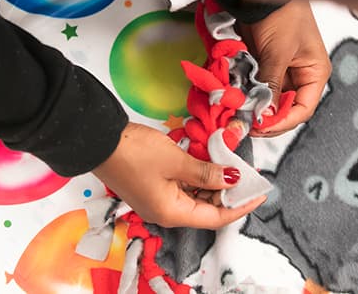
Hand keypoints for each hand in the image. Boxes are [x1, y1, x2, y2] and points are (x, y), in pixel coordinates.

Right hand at [93, 123, 265, 228]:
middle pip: (206, 208)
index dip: (240, 206)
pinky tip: (209, 161)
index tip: (260, 194)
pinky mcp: (152, 186)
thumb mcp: (177, 161)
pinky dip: (198, 177)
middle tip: (246, 173)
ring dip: (213, 183)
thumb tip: (232, 180)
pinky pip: (183, 187)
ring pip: (195, 196)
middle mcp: (166, 212)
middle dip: (228, 192)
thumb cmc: (135, 153)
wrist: (97, 140)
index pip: (216, 217)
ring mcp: (158, 200)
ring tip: (230, 164)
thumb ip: (207, 172)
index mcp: (172, 212)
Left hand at [239, 0, 330, 135]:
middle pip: (284, 107)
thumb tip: (264, 113)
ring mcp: (280, 70)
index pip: (302, 109)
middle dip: (266, 116)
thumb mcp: (278, 51)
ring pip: (267, 98)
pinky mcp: (263, 64)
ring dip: (254, 105)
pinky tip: (236, 96)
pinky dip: (246, 92)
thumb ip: (271, 83)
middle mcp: (299, 75)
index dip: (282, 121)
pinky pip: (255, 86)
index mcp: (314, 73)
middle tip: (246, 121)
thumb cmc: (282, 13)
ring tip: (239, 110)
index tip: (262, 126)